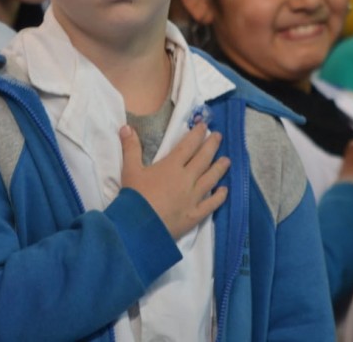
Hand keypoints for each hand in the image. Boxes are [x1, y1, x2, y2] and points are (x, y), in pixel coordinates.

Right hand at [120, 123, 228, 239]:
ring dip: (219, 168)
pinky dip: (219, 196)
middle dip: (211, 146)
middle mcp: (186, 179)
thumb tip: (126, 127)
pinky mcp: (195, 214)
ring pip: (210, 179)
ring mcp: (193, 197)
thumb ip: (131, 148)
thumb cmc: (135, 196)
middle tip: (219, 136)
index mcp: (171, 166)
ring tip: (227, 160)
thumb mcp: (130, 170)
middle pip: (203, 159)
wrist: (140, 226)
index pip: (188, 146)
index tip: (204, 125)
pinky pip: (211, 204)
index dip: (197, 134)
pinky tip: (225, 190)